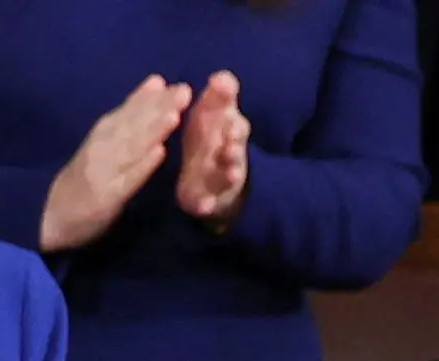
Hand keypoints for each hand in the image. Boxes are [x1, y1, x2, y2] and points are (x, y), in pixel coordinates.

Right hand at [40, 75, 189, 253]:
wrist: (50, 219)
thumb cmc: (83, 180)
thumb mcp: (104, 141)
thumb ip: (130, 114)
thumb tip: (157, 81)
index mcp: (102, 135)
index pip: (126, 112)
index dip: (148, 98)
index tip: (173, 83)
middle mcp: (101, 149)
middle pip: (130, 126)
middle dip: (157, 108)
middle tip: (183, 91)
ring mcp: (102, 174)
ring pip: (129, 149)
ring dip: (151, 132)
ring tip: (174, 116)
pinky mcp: (105, 199)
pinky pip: (125, 181)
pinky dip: (141, 166)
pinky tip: (159, 153)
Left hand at [175, 69, 250, 227]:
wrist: (211, 183)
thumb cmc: (209, 142)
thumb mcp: (210, 118)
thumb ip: (218, 98)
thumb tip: (222, 75)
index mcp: (225, 127)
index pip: (228, 110)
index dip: (226, 99)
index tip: (220, 86)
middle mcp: (229, 150)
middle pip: (235, 142)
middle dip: (235, 138)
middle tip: (231, 134)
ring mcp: (222, 176)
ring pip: (230, 172)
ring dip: (231, 169)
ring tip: (230, 170)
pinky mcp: (210, 199)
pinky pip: (210, 203)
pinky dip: (208, 204)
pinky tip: (202, 207)